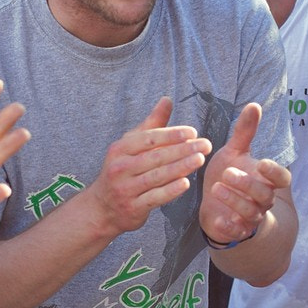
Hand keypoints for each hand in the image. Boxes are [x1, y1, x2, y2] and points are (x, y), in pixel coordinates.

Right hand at [81, 98, 212, 235]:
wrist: (103, 208)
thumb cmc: (123, 170)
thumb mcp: (131, 145)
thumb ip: (152, 124)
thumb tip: (167, 99)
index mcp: (121, 149)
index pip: (149, 139)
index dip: (171, 135)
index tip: (193, 132)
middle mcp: (121, 167)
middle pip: (156, 157)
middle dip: (182, 150)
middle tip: (205, 145)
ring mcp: (126, 189)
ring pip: (157, 176)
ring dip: (181, 167)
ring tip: (200, 160)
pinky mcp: (133, 208)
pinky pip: (155, 198)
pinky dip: (170, 191)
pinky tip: (185, 183)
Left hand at [199, 103, 288, 245]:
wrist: (216, 207)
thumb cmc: (229, 176)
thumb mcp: (234, 153)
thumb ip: (245, 132)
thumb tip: (253, 105)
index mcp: (266, 180)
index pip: (282, 178)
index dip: (274, 172)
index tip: (261, 163)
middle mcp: (262, 200)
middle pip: (264, 195)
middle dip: (247, 184)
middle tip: (228, 173)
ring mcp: (250, 217)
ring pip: (250, 212)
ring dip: (235, 201)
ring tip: (217, 188)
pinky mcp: (236, 231)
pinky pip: (237, 232)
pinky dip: (229, 227)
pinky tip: (218, 218)